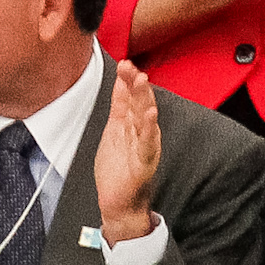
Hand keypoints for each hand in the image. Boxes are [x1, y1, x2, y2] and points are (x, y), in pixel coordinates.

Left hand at [93, 59, 162, 242]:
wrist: (118, 201)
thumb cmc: (117, 168)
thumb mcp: (114, 129)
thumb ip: (119, 105)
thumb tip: (121, 80)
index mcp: (134, 124)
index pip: (132, 97)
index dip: (128, 80)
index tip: (124, 63)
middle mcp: (142, 132)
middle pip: (141, 104)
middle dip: (137, 85)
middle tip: (132, 67)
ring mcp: (145, 146)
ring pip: (146, 119)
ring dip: (144, 99)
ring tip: (142, 82)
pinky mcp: (145, 162)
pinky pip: (148, 144)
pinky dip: (150, 130)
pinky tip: (151, 116)